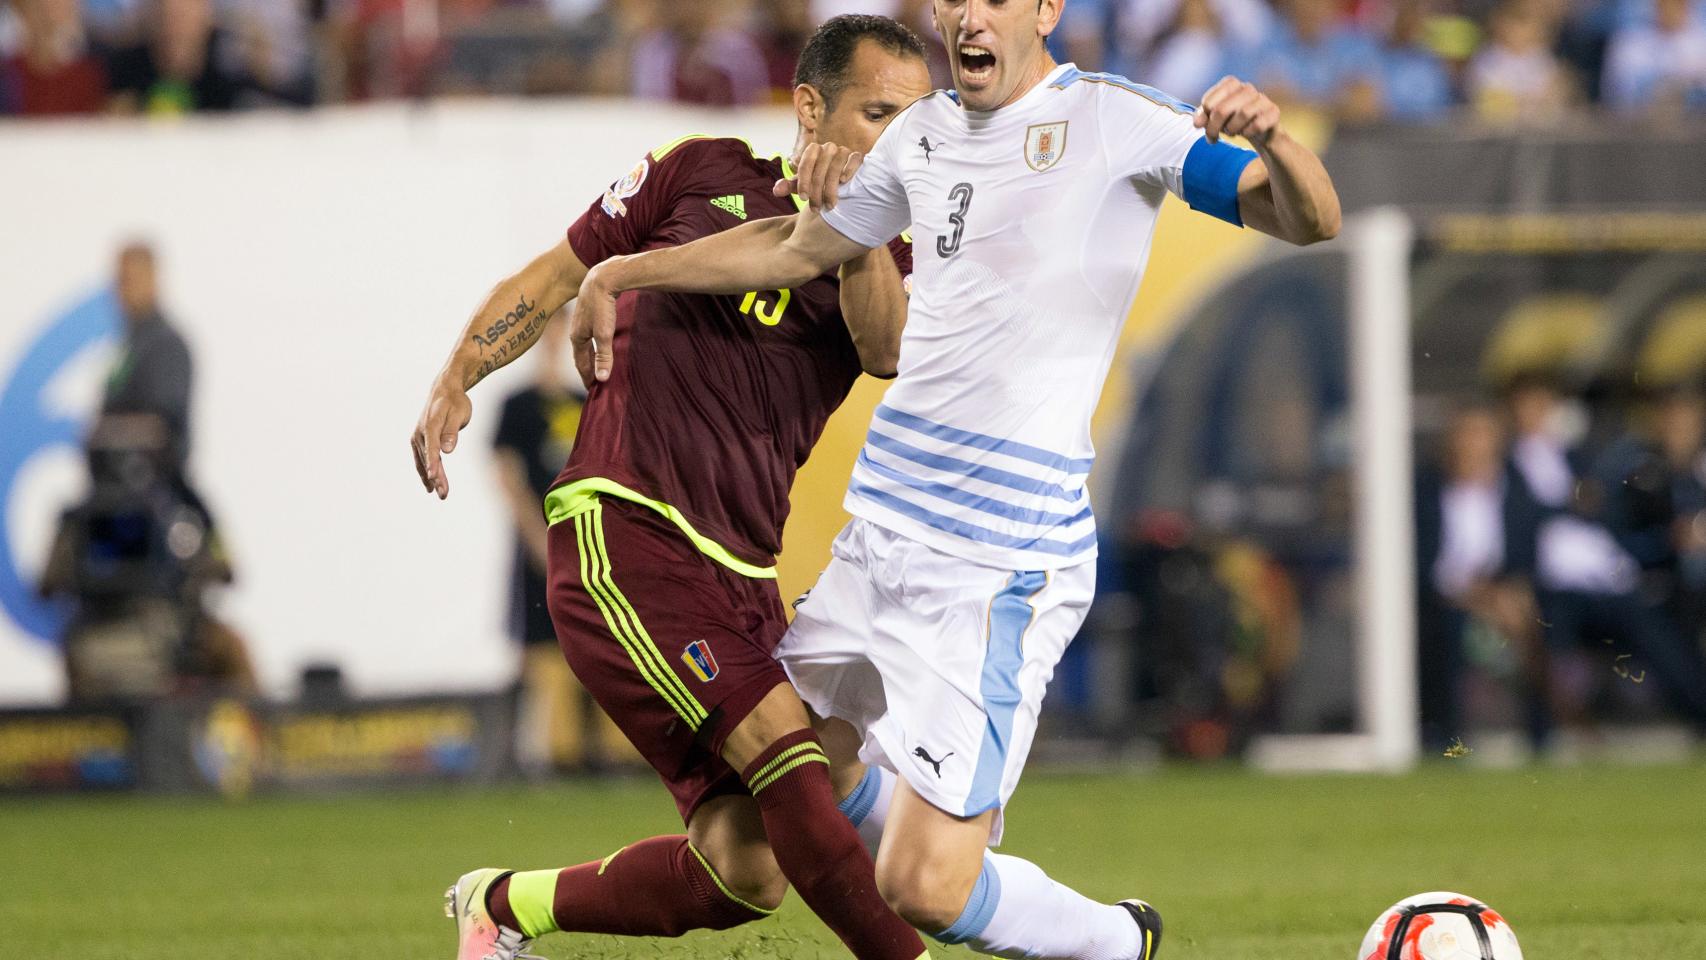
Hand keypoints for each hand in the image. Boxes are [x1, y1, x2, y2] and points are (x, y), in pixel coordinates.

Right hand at [411, 378, 472, 498]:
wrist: (444, 390)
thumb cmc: (455, 401)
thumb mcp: (459, 413)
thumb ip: (452, 431)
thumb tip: (448, 450)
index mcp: (430, 424)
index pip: (432, 447)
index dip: (433, 463)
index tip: (434, 478)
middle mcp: (420, 432)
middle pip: (429, 458)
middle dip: (436, 477)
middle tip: (444, 494)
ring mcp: (418, 436)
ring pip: (425, 461)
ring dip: (432, 478)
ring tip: (441, 494)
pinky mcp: (419, 440)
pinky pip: (422, 459)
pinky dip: (426, 472)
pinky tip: (430, 485)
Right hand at [571, 265, 618, 383]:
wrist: (602, 278)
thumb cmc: (602, 306)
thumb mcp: (604, 334)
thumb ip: (604, 356)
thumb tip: (602, 378)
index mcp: (577, 337)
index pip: (580, 363)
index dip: (586, 376)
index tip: (591, 389)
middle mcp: (577, 330)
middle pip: (581, 354)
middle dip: (587, 368)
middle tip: (594, 382)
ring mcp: (582, 321)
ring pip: (586, 344)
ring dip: (591, 356)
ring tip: (597, 366)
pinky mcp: (590, 312)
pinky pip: (590, 334)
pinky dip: (594, 344)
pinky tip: (600, 343)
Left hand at [773, 141, 862, 210]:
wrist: (842, 180)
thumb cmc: (819, 182)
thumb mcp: (804, 185)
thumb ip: (789, 186)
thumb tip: (776, 191)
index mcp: (812, 150)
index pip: (805, 164)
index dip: (803, 182)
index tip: (803, 198)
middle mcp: (828, 147)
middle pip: (820, 170)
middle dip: (817, 192)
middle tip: (816, 209)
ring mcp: (843, 150)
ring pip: (835, 168)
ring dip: (831, 189)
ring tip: (829, 206)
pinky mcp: (857, 156)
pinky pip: (854, 160)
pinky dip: (848, 169)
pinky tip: (844, 182)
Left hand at [1194, 76, 1281, 146]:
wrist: (1260, 132)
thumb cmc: (1233, 121)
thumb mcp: (1215, 119)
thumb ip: (1204, 117)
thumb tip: (1197, 123)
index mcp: (1231, 84)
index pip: (1209, 101)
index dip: (1203, 117)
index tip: (1202, 126)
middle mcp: (1247, 88)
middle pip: (1222, 110)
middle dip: (1213, 128)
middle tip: (1212, 138)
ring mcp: (1262, 99)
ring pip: (1242, 114)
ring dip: (1232, 129)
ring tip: (1231, 132)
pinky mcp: (1273, 112)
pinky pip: (1258, 124)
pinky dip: (1248, 132)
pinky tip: (1246, 133)